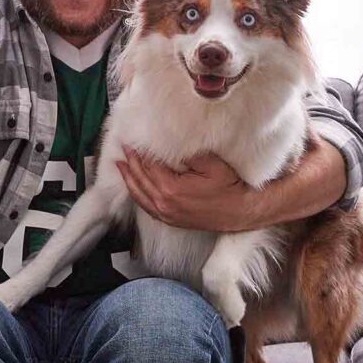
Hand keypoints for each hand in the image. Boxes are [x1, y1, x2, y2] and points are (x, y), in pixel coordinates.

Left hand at [115, 147, 260, 231]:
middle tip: (124, 149)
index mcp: (171, 188)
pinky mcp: (171, 220)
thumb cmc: (229, 187)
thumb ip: (187, 153)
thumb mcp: (211, 163)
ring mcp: (167, 214)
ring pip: (140, 195)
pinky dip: (137, 195)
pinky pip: (147, 207)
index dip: (140, 153)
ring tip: (121, 166)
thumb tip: (170, 143)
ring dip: (129, 179)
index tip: (133, 142)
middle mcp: (165, 203)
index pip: (149, 166)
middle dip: (131, 163)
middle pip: (141, 180)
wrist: (241, 210)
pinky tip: (134, 188)